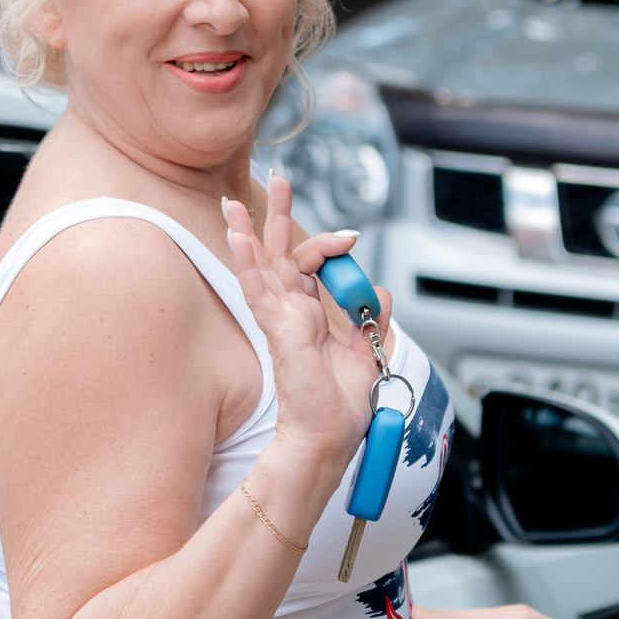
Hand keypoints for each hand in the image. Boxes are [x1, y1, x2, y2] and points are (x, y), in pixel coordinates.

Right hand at [222, 174, 381, 469]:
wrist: (327, 439)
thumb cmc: (339, 409)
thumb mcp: (367, 355)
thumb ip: (372, 322)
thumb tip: (383, 293)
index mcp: (310, 317)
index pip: (311, 266)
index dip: (330, 246)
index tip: (351, 238)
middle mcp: (292, 313)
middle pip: (279, 254)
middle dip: (276, 215)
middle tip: (276, 179)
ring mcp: (280, 319)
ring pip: (260, 265)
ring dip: (249, 229)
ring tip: (235, 199)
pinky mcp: (277, 329)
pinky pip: (257, 289)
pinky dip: (247, 259)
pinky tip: (237, 233)